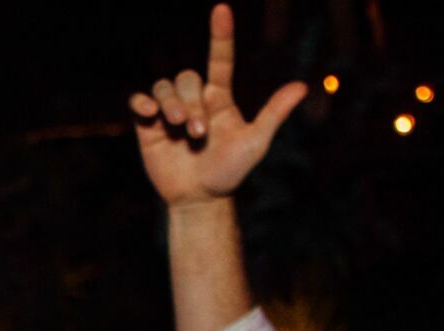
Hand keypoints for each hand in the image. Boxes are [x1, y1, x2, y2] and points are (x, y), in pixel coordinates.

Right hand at [130, 4, 306, 207]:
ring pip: (165, 88)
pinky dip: (143, 102)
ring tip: (179, 129)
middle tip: (198, 133)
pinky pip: (140, 101)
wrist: (199, 199)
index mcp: (219, 98)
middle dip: (191, 103)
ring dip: (172, 105)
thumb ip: (274, 113)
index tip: (221, 9)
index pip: (220, 59)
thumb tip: (303, 86)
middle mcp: (194, 100)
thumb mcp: (255, 143)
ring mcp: (170, 112)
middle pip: (187, 79)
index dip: (221, 35)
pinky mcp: (149, 127)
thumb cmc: (230, 172)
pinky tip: (150, 113)